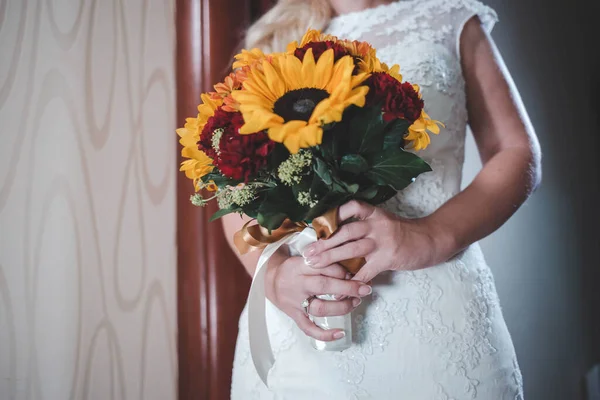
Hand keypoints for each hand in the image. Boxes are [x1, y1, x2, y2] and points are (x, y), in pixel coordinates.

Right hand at [265, 249, 372, 340]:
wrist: (268, 281)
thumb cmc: (292, 268)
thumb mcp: (304, 257)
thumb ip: (323, 260)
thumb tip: (349, 267)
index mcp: (299, 265)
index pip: (324, 266)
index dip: (343, 270)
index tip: (357, 272)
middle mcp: (297, 283)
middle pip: (324, 286)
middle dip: (347, 288)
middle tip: (365, 288)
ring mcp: (295, 302)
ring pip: (319, 307)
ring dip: (341, 307)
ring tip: (356, 303)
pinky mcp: (294, 315)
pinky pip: (308, 328)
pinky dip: (324, 334)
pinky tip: (340, 333)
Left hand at [303, 200, 451, 282]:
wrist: (431, 239)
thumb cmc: (405, 232)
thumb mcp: (384, 221)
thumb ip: (365, 225)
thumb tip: (338, 235)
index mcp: (373, 213)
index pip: (349, 208)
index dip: (332, 216)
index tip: (314, 226)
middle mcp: (376, 224)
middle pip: (345, 232)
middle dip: (324, 243)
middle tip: (307, 253)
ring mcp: (382, 241)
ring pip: (352, 249)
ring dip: (331, 258)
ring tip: (316, 266)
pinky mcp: (389, 258)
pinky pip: (366, 271)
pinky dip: (352, 281)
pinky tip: (342, 289)